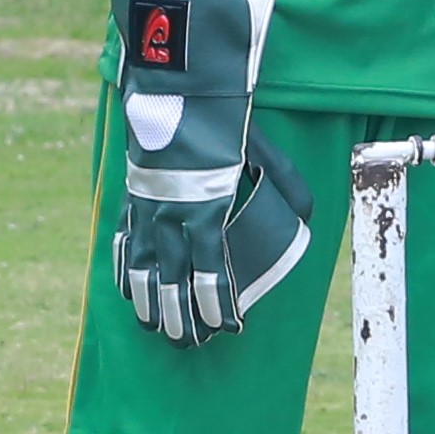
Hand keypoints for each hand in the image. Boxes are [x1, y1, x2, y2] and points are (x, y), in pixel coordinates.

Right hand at [107, 0, 312, 344]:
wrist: (173, 88)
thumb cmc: (223, 123)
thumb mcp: (265, 154)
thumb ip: (290, 186)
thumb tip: (311, 216)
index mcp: (205, 209)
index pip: (210, 271)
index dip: (217, 304)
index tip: (228, 329)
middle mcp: (169, 214)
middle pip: (171, 279)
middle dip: (179, 316)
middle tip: (188, 345)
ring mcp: (144, 207)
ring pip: (142, 266)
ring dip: (148, 302)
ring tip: (156, 329)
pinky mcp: (129, 198)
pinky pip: (123, 242)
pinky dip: (125, 270)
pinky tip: (127, 293)